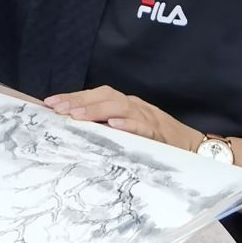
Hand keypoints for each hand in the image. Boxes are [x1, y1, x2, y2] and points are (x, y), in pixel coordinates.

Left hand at [45, 86, 199, 151]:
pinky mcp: (159, 132)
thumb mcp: (128, 131)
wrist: (192, 147)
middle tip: (57, 108)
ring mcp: (147, 116)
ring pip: (120, 106)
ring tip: (77, 116)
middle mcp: (134, 105)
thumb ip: (106, 128)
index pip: (96, 95)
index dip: (73, 98)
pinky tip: (114, 125)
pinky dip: (129, 124)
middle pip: (105, 96)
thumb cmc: (156, 141)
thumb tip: (74, 129)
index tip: (50, 103)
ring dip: (97, 110)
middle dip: (79, 101)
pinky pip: (143, 125)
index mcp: (125, 105)